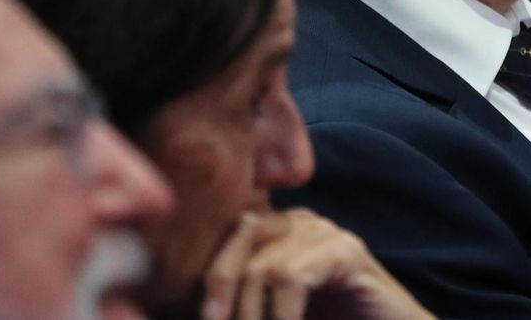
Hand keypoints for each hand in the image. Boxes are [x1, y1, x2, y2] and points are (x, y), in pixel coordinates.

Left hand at [200, 210, 434, 319]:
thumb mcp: (270, 313)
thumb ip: (240, 305)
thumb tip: (182, 306)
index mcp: (272, 232)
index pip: (221, 236)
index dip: (204, 281)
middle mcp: (295, 221)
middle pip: (236, 241)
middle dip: (222, 298)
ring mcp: (323, 231)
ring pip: (261, 266)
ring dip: (251, 316)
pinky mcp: (347, 250)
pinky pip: (292, 278)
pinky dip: (281, 317)